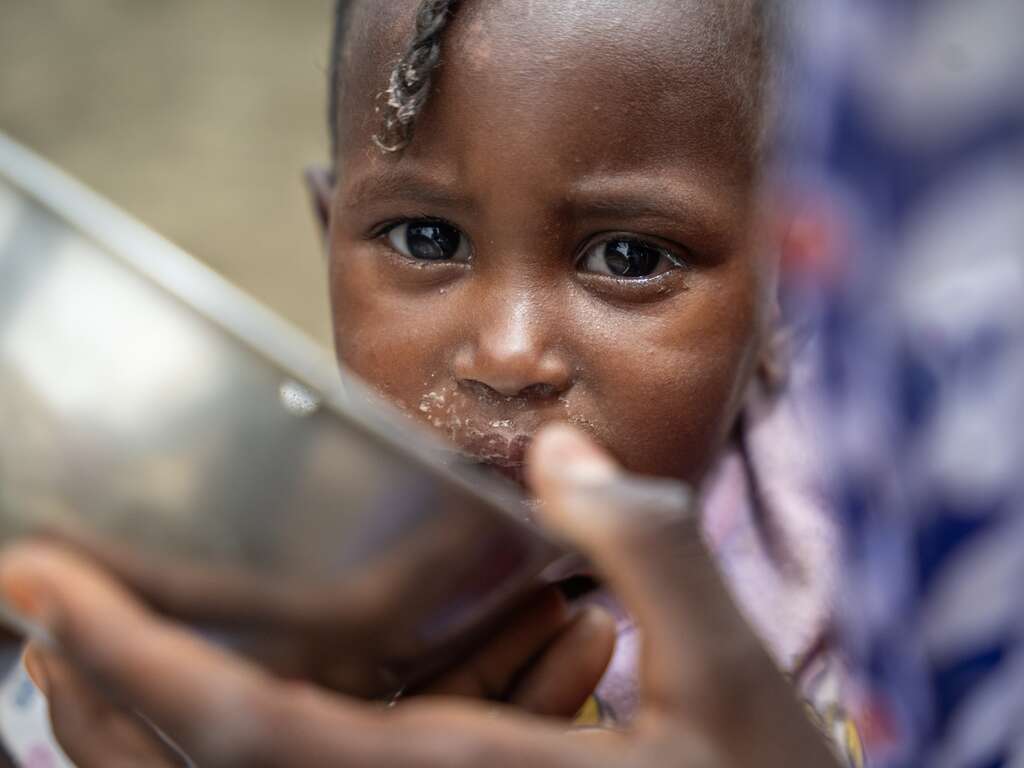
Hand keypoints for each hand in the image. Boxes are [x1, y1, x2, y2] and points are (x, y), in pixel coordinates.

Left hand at [3, 424, 840, 766]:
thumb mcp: (729, 676)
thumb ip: (650, 551)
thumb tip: (559, 452)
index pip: (248, 725)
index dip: (132, 659)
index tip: (46, 583)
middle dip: (95, 695)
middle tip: (38, 601)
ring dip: (136, 722)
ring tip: (81, 645)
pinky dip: (228, 735)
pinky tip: (232, 687)